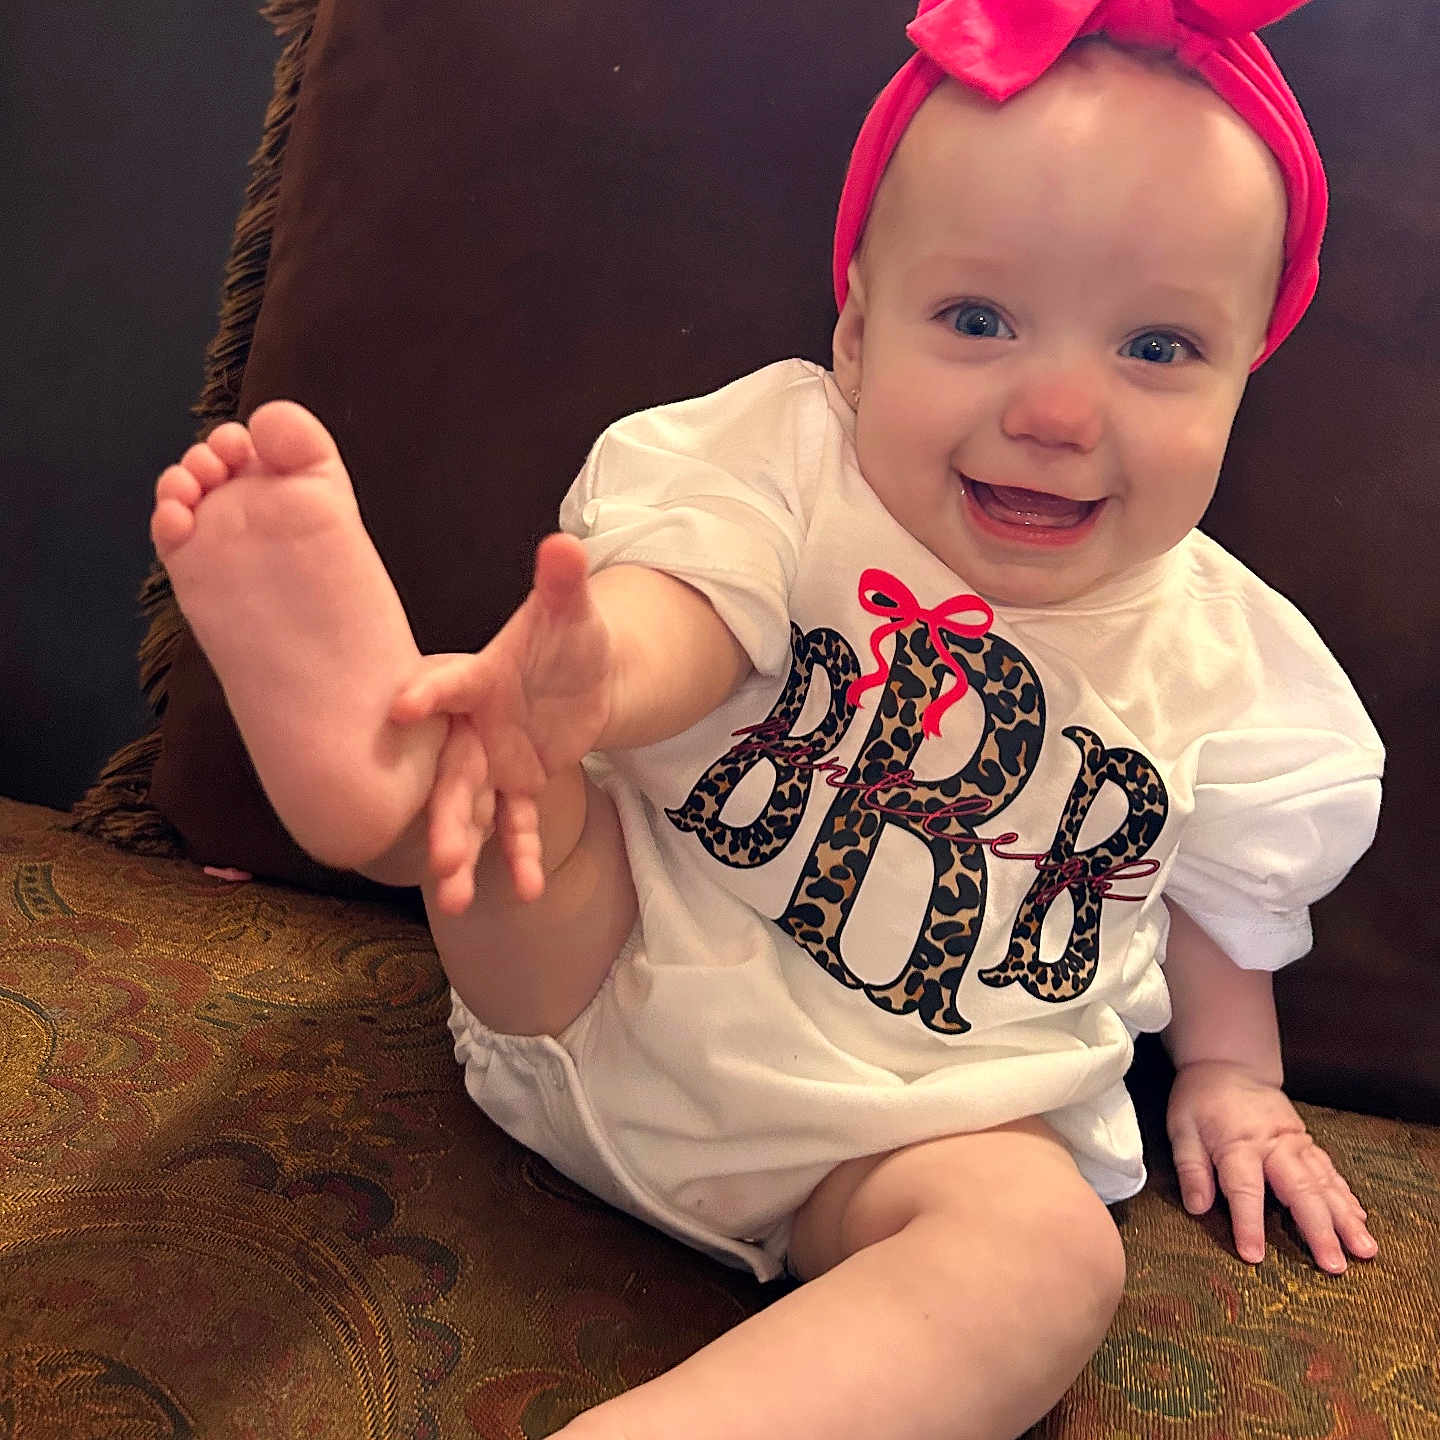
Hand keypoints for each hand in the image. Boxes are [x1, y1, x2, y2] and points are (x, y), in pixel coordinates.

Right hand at [389, 534, 612, 912]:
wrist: (583, 674)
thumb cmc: (567, 636)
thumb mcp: (571, 613)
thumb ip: (561, 584)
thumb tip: (564, 542)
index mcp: (479, 679)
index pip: (448, 686)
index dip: (427, 695)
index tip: (400, 709)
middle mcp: (475, 726)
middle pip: (452, 775)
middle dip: (443, 817)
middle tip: (436, 857)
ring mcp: (493, 761)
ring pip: (471, 811)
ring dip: (464, 852)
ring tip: (457, 900)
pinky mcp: (519, 784)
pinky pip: (519, 824)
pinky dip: (524, 855)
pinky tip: (529, 890)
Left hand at [1166, 1060, 1376, 1272]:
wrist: (1228, 1065)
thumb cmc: (1200, 1100)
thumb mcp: (1182, 1129)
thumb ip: (1191, 1168)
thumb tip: (1197, 1207)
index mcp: (1237, 1144)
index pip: (1245, 1190)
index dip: (1249, 1224)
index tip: (1254, 1256)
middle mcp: (1273, 1145)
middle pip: (1300, 1191)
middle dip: (1319, 1230)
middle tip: (1335, 1266)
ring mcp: (1295, 1143)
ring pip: (1325, 1183)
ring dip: (1346, 1218)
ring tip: (1365, 1250)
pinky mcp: (1306, 1141)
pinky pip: (1330, 1170)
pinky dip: (1346, 1196)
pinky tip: (1360, 1220)